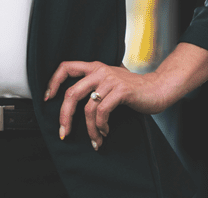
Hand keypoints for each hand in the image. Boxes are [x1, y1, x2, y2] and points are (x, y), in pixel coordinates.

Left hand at [42, 43, 207, 151]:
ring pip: (88, 108)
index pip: (66, 67)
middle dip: (65, 116)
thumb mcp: (110, 81)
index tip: (48, 98)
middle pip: (71, 93)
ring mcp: (110, 80)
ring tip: (95, 139)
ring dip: (89, 129)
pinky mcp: (121, 91)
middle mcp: (99, 71)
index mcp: (94, 67)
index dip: (53, 82)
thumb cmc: (133, 89)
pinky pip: (102, 112)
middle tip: (64, 132)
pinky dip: (101, 126)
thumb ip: (94, 85)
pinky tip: (105, 132)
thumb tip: (75, 104)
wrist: (158, 88)